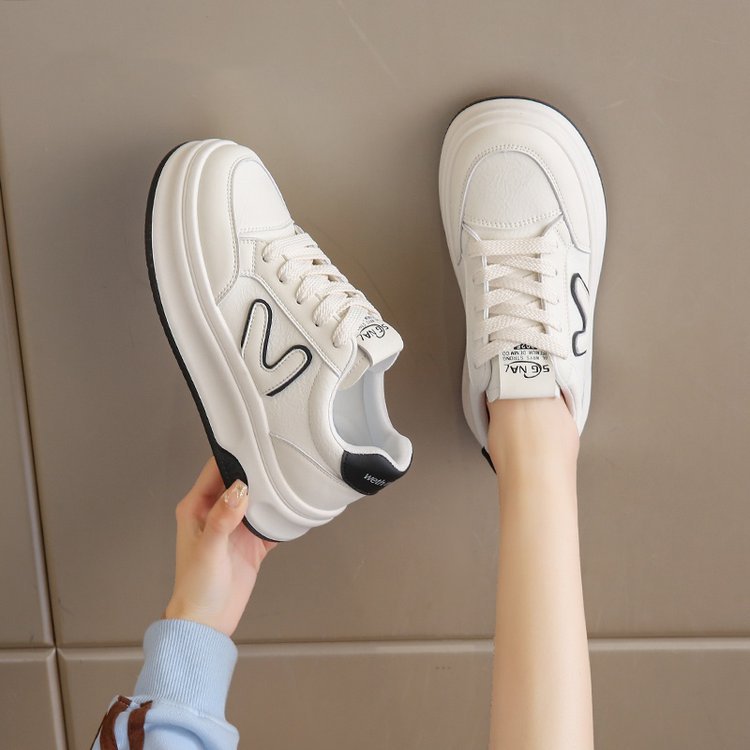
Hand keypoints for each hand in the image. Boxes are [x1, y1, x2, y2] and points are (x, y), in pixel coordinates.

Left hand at [165, 458, 276, 636]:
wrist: (208, 623)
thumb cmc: (195, 588)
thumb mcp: (208, 549)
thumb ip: (223, 518)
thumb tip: (239, 489)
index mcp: (197, 508)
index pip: (214, 471)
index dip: (231, 455)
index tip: (252, 443)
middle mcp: (216, 514)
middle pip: (239, 481)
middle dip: (256, 471)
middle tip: (278, 458)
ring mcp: (235, 528)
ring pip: (256, 500)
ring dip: (270, 493)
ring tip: (289, 480)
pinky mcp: (251, 543)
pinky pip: (270, 523)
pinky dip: (281, 517)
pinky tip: (293, 511)